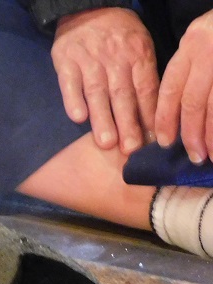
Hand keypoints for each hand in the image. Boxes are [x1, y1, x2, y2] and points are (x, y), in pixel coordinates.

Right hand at [51, 7, 158, 152]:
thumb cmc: (117, 34)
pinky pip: (70, 83)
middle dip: (128, 123)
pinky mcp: (66, 62)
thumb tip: (148, 113)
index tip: (150, 139)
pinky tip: (78, 117)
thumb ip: (142, 75)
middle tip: (130, 148)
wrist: (87, 9)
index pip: (145, 87)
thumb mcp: (139, 45)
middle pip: (123, 94)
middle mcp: (115, 58)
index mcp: (137, 54)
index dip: (148, 114)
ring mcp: (89, 60)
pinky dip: (73, 100)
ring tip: (106, 142)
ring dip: (102, 119)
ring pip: (97, 92)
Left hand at [155, 11, 212, 162]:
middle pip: (193, 102)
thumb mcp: (201, 39)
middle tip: (193, 156)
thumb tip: (178, 110)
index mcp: (191, 46)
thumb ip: (189, 68)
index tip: (164, 143)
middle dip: (190, 134)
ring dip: (211, 135)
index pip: (170, 89)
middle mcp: (208, 53)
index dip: (165, 119)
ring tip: (210, 155)